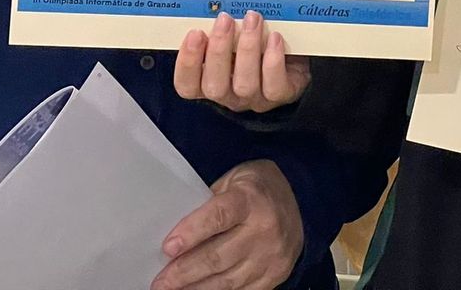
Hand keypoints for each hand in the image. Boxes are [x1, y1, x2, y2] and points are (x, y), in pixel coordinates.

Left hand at [153, 159, 302, 289]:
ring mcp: (271, 256)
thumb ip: (208, 204)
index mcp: (252, 198)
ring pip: (226, 281)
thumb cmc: (255, 190)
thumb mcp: (233, 181)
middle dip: (184, 272)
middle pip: (218, 256)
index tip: (167, 247)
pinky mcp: (274, 276)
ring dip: (195, 288)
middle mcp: (264, 229)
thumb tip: (175, 236)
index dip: (192, 232)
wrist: (301, 203)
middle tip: (159, 282)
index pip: (218, 216)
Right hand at [175, 10, 311, 112]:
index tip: (194, 32)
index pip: (186, 84)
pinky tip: (274, 37)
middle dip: (218, 51)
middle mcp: (228, 94)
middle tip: (224, 19)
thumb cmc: (254, 44)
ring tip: (252, 20)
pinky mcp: (280, 95)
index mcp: (208, 80)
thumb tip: (210, 2)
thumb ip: (218, 29)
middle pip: (214, 86)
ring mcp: (254, 98)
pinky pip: (274, 86)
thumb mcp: (231, 36)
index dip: (187, 62)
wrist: (291, 55)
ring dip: (247, 49)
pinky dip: (273, 61)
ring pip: (244, 85)